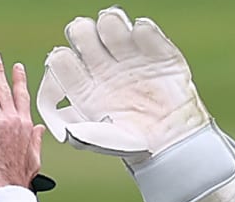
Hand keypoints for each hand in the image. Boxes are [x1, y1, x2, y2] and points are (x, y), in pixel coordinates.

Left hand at [0, 52, 42, 193]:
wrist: (7, 187)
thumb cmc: (18, 178)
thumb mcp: (34, 157)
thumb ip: (36, 140)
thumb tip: (40, 130)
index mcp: (26, 126)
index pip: (22, 97)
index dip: (19, 81)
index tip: (17, 68)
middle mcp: (15, 119)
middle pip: (6, 88)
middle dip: (0, 70)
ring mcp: (0, 120)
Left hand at [36, 8, 234, 201]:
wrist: (173, 142)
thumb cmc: (135, 143)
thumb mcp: (106, 141)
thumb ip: (84, 134)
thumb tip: (65, 131)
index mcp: (83, 85)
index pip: (61, 60)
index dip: (61, 59)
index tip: (69, 65)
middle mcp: (102, 67)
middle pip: (80, 33)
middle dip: (82, 33)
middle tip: (92, 46)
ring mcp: (128, 56)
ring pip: (109, 23)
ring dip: (110, 24)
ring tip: (117, 37)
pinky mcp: (155, 52)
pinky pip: (144, 29)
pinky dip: (142, 30)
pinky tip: (143, 41)